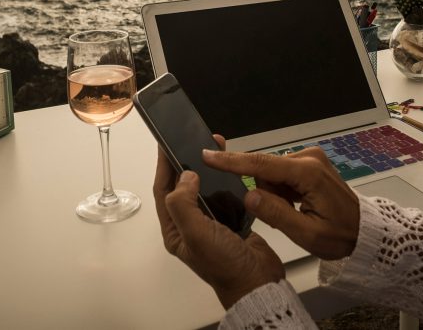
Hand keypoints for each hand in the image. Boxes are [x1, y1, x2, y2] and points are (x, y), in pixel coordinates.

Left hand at [154, 135, 284, 309]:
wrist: (258, 282)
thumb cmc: (225, 267)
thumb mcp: (196, 235)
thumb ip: (183, 204)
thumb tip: (185, 176)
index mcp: (176, 230)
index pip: (164, 190)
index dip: (164, 166)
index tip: (166, 144)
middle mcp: (191, 225)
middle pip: (184, 186)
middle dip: (188, 161)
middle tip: (195, 140)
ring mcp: (212, 222)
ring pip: (205, 187)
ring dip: (208, 168)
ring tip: (216, 148)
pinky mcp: (232, 219)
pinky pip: (225, 193)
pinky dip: (227, 178)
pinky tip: (232, 168)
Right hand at [203, 146, 359, 260]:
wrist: (364, 231)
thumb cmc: (339, 236)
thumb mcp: (306, 234)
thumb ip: (276, 214)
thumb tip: (248, 196)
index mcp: (308, 173)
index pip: (262, 164)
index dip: (232, 161)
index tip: (207, 155)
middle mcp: (308, 157)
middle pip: (265, 169)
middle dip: (266, 194)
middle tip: (287, 216)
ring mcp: (310, 158)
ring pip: (272, 173)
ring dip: (275, 194)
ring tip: (295, 213)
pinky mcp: (310, 163)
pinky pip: (282, 174)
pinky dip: (283, 191)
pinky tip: (297, 205)